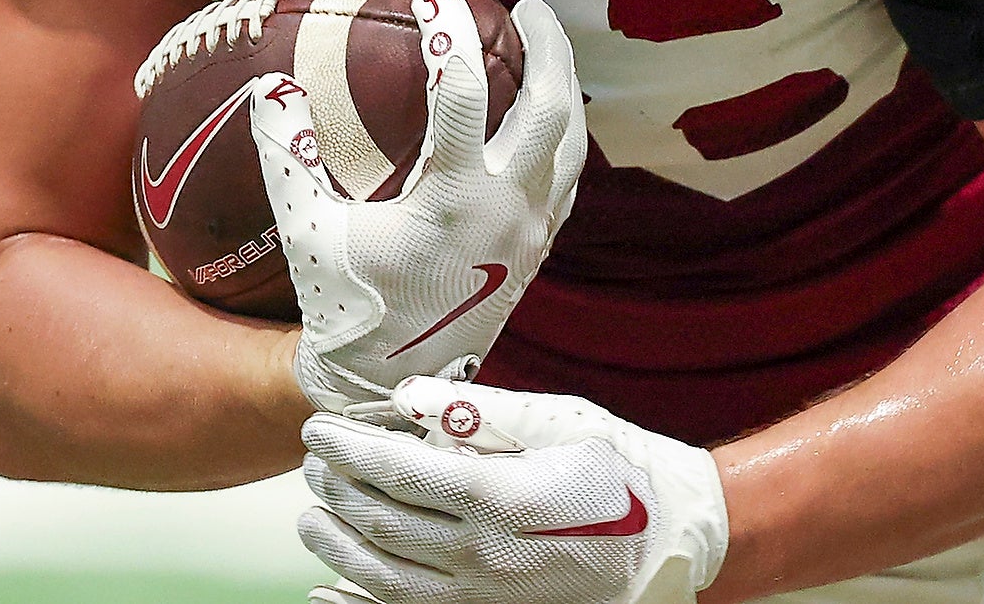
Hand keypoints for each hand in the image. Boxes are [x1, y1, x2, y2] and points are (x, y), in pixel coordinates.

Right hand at [251, 0, 585, 416]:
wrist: (389, 384)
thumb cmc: (344, 303)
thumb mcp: (307, 231)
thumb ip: (288, 155)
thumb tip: (271, 84)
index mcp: (455, 199)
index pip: (463, 95)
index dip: (449, 36)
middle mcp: (508, 211)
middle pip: (550, 109)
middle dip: (547, 49)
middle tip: (529, 7)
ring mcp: (531, 233)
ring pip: (572, 144)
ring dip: (563, 89)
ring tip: (547, 49)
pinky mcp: (536, 252)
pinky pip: (568, 180)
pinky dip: (563, 139)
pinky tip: (547, 123)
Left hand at [300, 378, 727, 603]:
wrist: (673, 542)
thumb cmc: (620, 470)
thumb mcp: (559, 420)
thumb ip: (479, 411)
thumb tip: (407, 400)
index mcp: (500, 497)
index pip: (398, 471)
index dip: (349, 449)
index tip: (317, 429)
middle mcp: (484, 555)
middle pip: (382, 524)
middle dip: (336, 490)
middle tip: (312, 463)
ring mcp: (485, 596)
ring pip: (384, 578)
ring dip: (337, 548)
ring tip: (309, 518)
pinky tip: (327, 594)